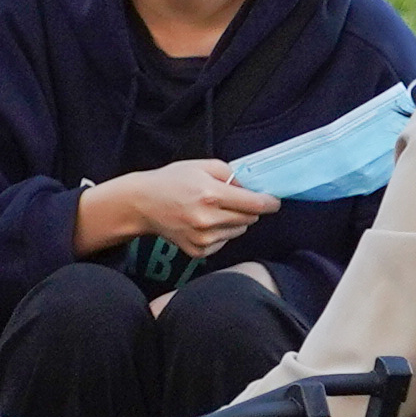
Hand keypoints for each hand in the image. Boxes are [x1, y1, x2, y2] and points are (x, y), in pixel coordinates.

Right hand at [88, 159, 278, 258]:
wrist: (141, 203)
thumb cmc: (171, 180)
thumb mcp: (200, 165)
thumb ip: (230, 173)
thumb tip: (251, 187)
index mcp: (211, 195)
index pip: (256, 204)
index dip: (269, 202)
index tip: (274, 201)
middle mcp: (208, 219)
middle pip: (250, 219)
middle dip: (248, 209)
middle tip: (233, 201)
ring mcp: (203, 238)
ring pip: (239, 231)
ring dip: (234, 221)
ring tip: (212, 211)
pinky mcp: (199, 251)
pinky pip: (224, 242)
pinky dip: (220, 233)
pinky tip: (202, 223)